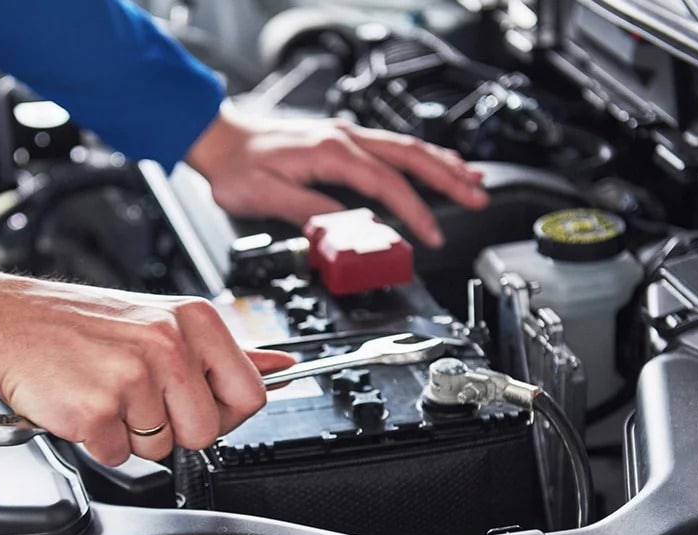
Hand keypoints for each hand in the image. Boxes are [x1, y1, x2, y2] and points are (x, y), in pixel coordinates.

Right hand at [0, 270, 295, 464]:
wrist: (8, 323)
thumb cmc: (80, 325)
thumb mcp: (161, 319)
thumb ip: (223, 350)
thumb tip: (280, 366)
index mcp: (193, 321)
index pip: (250, 393)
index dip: (223, 411)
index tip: (194, 402)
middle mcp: (168, 345)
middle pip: (207, 432)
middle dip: (173, 428)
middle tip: (138, 397)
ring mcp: (133, 378)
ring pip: (161, 447)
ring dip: (131, 433)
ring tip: (105, 392)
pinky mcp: (97, 411)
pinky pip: (118, 455)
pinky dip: (97, 440)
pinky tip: (83, 403)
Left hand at [186, 102, 488, 247]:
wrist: (219, 140)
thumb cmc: (237, 168)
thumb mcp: (266, 198)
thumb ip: (309, 214)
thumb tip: (345, 232)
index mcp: (330, 154)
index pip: (386, 185)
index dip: (414, 212)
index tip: (430, 235)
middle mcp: (343, 139)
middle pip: (410, 156)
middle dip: (449, 178)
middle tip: (477, 198)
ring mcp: (345, 135)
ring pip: (406, 146)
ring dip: (442, 164)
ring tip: (472, 181)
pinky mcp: (341, 140)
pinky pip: (392, 145)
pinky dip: (420, 156)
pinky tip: (435, 163)